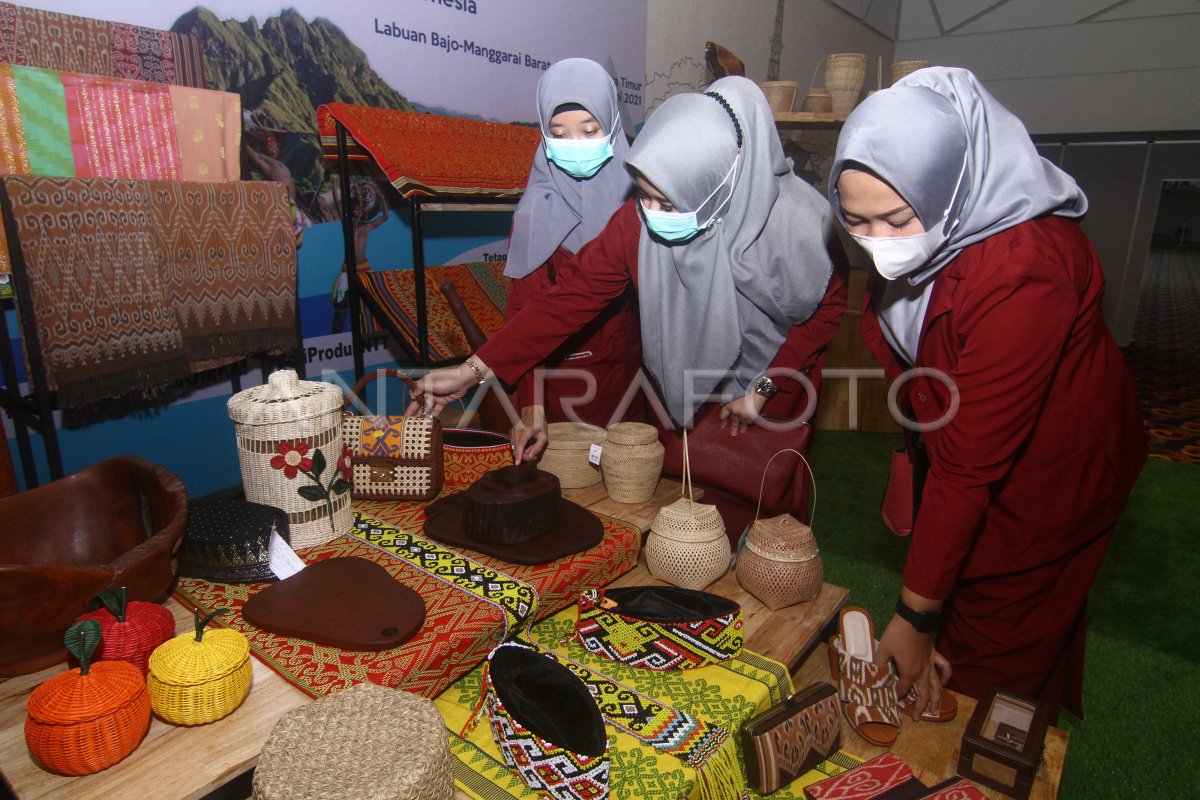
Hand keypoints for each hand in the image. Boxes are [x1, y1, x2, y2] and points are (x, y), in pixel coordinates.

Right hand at [403, 359, 488, 416]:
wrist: (462, 381)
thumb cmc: (446, 379)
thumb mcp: (431, 382)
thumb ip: (421, 388)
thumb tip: (412, 395)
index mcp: (425, 384)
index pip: (415, 392)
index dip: (412, 399)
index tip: (410, 404)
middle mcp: (429, 390)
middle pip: (420, 401)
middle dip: (414, 409)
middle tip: (408, 418)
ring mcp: (436, 396)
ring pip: (427, 406)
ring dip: (422, 413)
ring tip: (417, 422)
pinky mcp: (443, 401)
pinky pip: (436, 409)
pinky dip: (433, 414)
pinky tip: (428, 421)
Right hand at [510, 405, 547, 464]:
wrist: (532, 411)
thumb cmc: (540, 423)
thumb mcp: (544, 436)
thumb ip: (537, 447)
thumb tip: (530, 457)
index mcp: (527, 430)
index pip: (520, 445)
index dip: (519, 455)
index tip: (517, 464)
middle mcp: (517, 431)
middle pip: (516, 448)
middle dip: (524, 455)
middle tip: (533, 456)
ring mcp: (512, 431)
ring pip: (514, 447)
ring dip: (522, 452)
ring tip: (531, 450)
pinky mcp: (511, 432)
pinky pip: (513, 444)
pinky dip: (519, 448)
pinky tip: (526, 447)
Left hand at [718, 391, 766, 435]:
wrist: (757, 391)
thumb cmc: (746, 390)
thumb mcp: (734, 395)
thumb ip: (731, 402)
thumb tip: (730, 406)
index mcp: (730, 406)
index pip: (723, 415)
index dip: (722, 420)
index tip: (722, 424)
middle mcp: (736, 413)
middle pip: (734, 422)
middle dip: (733, 428)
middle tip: (733, 434)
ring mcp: (744, 416)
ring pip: (742, 424)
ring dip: (742, 429)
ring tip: (741, 432)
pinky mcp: (752, 417)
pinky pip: (749, 422)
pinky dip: (748, 423)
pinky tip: (749, 425)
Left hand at [875, 590, 950, 719]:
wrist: (913, 620)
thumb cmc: (897, 634)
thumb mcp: (883, 649)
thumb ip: (879, 663)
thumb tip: (875, 672)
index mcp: (909, 673)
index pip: (903, 690)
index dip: (898, 695)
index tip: (893, 699)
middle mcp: (922, 672)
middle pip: (923, 694)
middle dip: (920, 707)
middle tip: (917, 718)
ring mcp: (930, 664)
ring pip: (936, 686)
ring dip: (937, 699)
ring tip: (936, 711)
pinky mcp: (934, 655)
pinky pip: (944, 668)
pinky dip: (946, 676)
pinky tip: (944, 682)